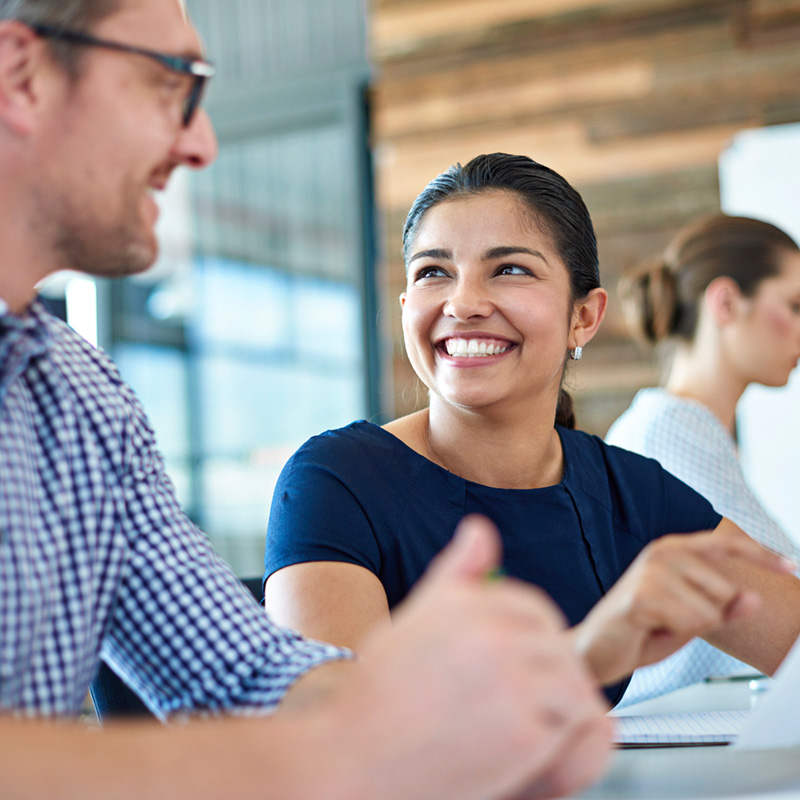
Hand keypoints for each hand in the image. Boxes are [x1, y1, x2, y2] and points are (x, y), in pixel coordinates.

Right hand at [326, 515, 611, 799]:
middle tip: (523, 702)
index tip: (519, 664)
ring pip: (571, 685)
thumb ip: (456, 572)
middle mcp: (491, 632)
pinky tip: (518, 751)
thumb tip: (481, 530)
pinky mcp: (523, 734)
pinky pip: (567, 729)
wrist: (353, 757)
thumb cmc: (380, 690)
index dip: (534, 636)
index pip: (533, 607)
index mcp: (465, 601)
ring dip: (557, 707)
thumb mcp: (415, 617)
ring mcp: (510, 682)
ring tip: (522, 725)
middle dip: (549, 672)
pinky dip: (554, 743)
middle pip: (558, 644)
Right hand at [572, 521, 796, 684]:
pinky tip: (650, 629)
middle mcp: (662, 551)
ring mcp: (650, 570)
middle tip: (673, 619)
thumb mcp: (691, 618)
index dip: (762, 555)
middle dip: (709, 615)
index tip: (791, 566)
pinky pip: (691, 623)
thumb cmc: (641, 630)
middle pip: (726, 590)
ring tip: (660, 625)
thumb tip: (753, 599)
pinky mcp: (641, 595)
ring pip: (710, 610)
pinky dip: (674, 634)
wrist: (596, 649)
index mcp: (673, 549)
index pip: (726, 544)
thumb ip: (723, 608)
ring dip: (690, 627)